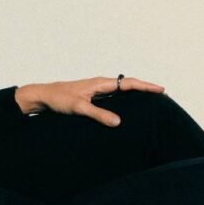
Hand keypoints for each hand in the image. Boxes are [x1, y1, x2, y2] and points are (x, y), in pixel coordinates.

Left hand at [15, 76, 164, 126]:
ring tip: (149, 100)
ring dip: (134, 93)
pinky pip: (112, 97)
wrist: (42, 96)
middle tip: (161, 94)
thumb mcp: (79, 108)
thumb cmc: (58, 99)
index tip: (160, 90)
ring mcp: (96, 90)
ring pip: (120, 91)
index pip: (128, 83)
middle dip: (144, 88)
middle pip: (127, 85)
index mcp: (100, 83)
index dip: (145, 86)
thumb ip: (98, 114)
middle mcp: (100, 85)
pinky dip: (123, 99)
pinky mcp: (91, 97)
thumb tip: (118, 122)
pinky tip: (126, 108)